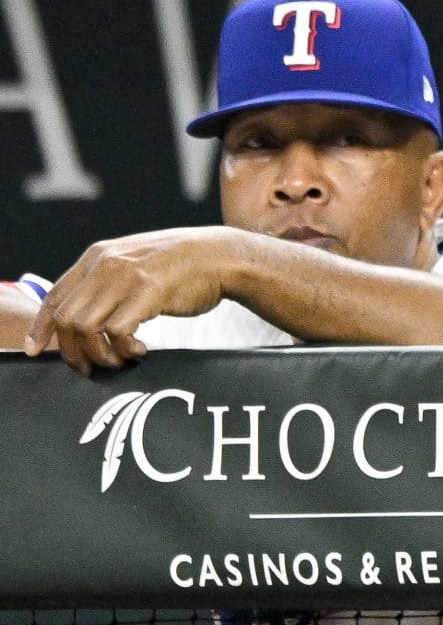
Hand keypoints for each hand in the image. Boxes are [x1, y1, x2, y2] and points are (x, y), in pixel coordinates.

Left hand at [26, 226, 242, 374]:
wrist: (223, 256)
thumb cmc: (182, 266)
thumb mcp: (134, 263)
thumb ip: (106, 281)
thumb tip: (81, 316)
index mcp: (97, 256)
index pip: (54, 297)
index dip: (41, 328)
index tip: (37, 351)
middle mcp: (106, 264)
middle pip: (66, 318)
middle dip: (72, 351)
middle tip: (89, 369)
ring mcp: (126, 276)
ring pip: (85, 328)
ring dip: (98, 355)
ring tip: (118, 361)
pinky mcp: (147, 291)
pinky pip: (117, 333)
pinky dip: (123, 350)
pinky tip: (140, 351)